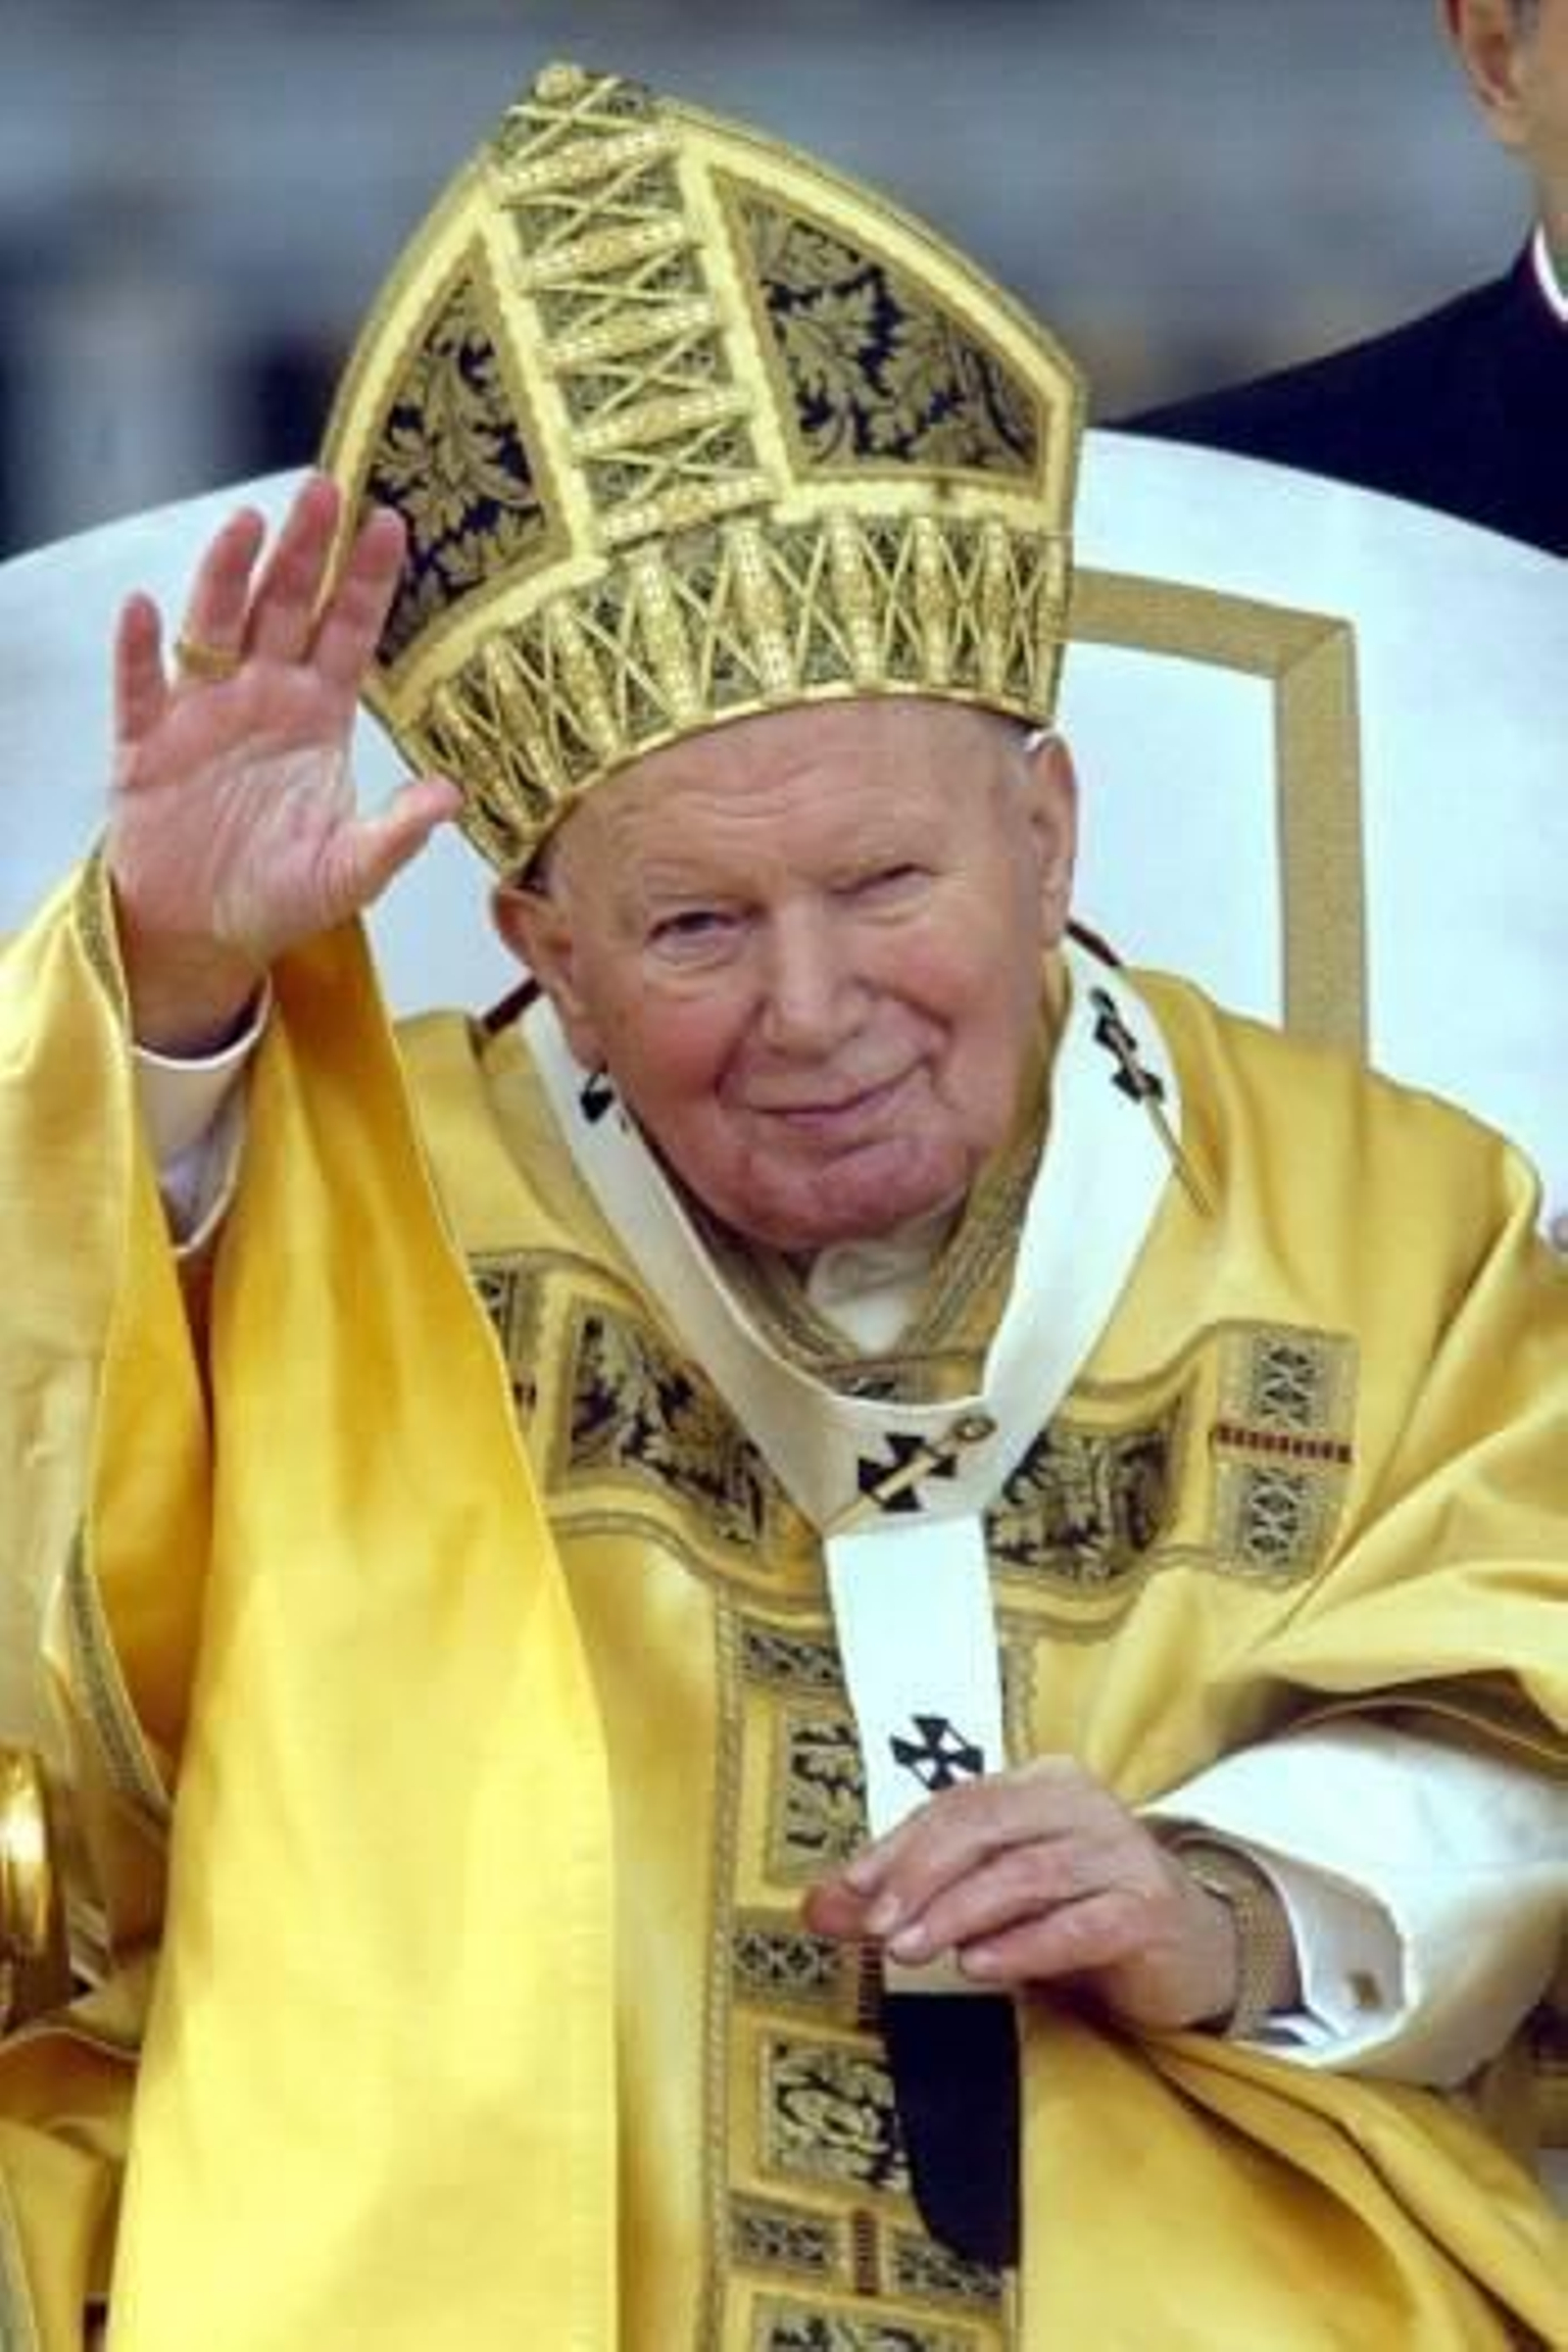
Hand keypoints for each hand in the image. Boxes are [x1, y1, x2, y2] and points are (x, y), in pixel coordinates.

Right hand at [107, 473, 459, 1052]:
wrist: (204, 933)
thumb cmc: (280, 894)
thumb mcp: (351, 871)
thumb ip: (397, 833)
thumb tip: (450, 796)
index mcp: (319, 716)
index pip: (349, 632)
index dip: (367, 580)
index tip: (389, 523)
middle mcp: (263, 697)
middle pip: (285, 608)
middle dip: (304, 550)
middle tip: (323, 489)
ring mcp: (203, 713)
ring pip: (216, 627)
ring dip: (228, 576)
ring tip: (248, 525)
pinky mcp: (147, 744)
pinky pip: (141, 688)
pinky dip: (139, 651)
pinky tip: (144, 610)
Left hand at [803, 1757, 1248, 2031]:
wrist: (1191, 1949)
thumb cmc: (1076, 1912)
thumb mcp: (989, 1897)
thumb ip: (905, 1897)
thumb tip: (815, 1907)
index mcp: (1040, 1783)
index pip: (956, 1805)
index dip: (896, 1847)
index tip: (846, 1894)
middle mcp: (1083, 1803)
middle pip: (986, 1828)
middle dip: (920, 1876)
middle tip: (876, 1926)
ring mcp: (1121, 1853)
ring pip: (1026, 1874)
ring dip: (959, 1912)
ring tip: (910, 1951)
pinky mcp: (1148, 1908)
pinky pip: (1078, 1923)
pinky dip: (1023, 1943)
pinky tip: (980, 1966)